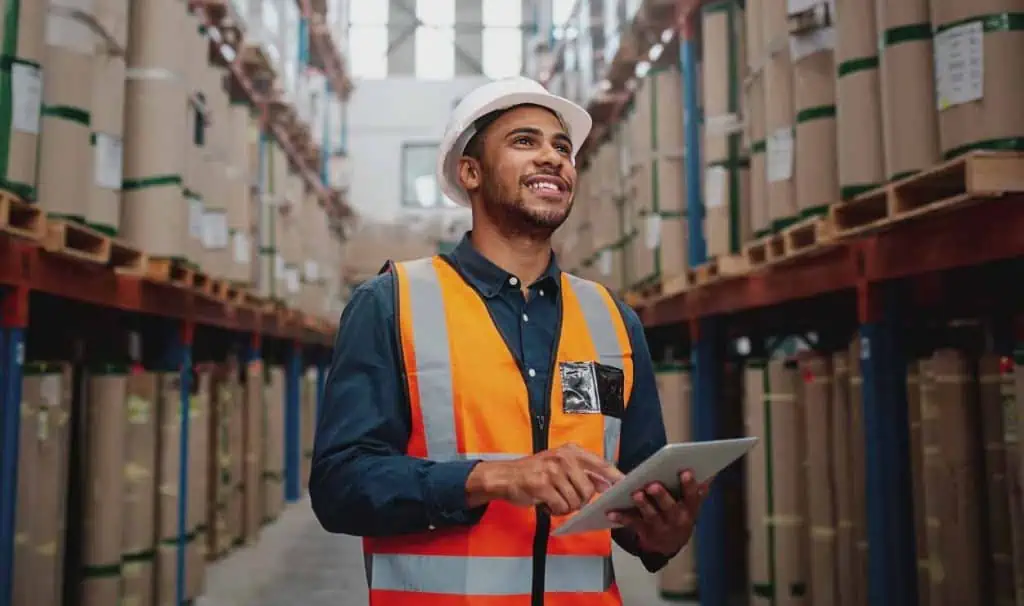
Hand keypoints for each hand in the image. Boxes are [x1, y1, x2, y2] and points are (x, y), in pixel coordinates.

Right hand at [466, 443, 624, 514]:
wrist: (505, 476)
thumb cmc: (534, 472)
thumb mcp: (560, 465)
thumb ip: (582, 472)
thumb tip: (606, 483)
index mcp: (571, 451)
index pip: (600, 463)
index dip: (615, 476)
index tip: (627, 484)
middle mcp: (563, 458)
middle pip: (588, 489)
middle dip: (581, 500)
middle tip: (567, 499)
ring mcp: (552, 471)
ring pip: (575, 500)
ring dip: (566, 506)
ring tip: (554, 499)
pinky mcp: (542, 485)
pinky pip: (561, 507)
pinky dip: (556, 510)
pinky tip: (546, 503)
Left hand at [606, 469, 709, 555]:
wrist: (671, 544)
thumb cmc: (681, 515)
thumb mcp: (692, 505)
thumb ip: (698, 490)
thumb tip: (710, 474)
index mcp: (690, 510)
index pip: (692, 497)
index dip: (690, 485)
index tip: (686, 472)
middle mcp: (676, 520)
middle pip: (670, 508)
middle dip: (662, 496)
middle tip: (653, 485)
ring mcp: (660, 527)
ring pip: (651, 516)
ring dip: (643, 505)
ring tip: (636, 494)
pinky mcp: (644, 531)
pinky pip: (632, 523)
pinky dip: (621, 517)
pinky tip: (611, 512)